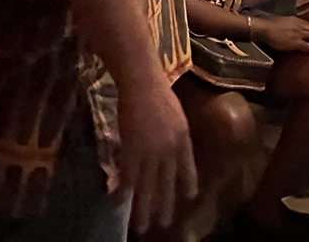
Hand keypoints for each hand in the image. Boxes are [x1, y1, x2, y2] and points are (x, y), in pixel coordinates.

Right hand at [117, 80, 197, 231]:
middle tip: (162, 223)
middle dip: (164, 205)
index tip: (189, 196)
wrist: (143, 83)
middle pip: (167, 183)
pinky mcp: (132, 150)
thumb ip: (176, 133)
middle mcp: (170, 150)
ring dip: (143, 208)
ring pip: (147, 187)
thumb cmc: (158, 91)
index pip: (187, 167)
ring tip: (142, 226)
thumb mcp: (176, 114)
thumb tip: (174, 146)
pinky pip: (128, 177)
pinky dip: (122, 191)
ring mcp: (151, 152)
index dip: (188, 182)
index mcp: (183, 139)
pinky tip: (118, 202)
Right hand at [253, 14, 308, 53]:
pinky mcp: (296, 43)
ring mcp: (298, 34)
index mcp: (294, 20)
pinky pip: (308, 46)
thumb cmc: (270, 26)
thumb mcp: (281, 22)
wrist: (265, 29)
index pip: (307, 23)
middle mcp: (298, 26)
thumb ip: (288, 24)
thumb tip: (290, 27)